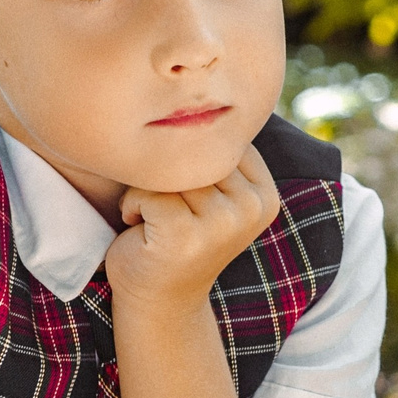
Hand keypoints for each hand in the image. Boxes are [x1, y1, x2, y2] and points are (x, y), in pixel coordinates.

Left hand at [105, 144, 280, 311]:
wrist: (160, 302)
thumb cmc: (178, 238)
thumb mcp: (211, 194)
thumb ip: (215, 157)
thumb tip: (197, 95)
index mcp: (265, 194)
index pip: (218, 140)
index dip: (188, 160)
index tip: (189, 199)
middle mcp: (252, 207)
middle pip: (193, 153)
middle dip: (167, 174)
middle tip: (167, 211)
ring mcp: (223, 223)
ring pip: (169, 170)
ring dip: (147, 190)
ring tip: (156, 220)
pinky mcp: (187, 235)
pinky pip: (148, 192)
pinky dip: (132, 205)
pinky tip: (141, 227)